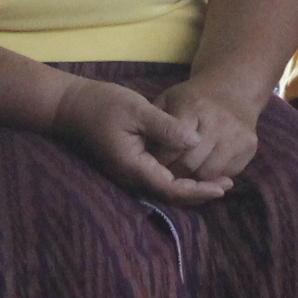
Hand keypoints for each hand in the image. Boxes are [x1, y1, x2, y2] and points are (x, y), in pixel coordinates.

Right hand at [52, 73, 228, 204]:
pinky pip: (158, 177)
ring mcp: (129, 172)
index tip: (221, 187)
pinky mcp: (130, 164)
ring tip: (217, 180)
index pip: (171, 188)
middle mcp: (132, 176)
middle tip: (227, 186)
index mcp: (134, 166)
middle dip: (199, 192)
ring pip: (164, 188)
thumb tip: (195, 141)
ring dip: (190, 186)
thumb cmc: (102, 104)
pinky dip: (178, 177)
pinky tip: (194, 168)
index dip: (198, 190)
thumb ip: (166, 127)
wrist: (69, 105)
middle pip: (170, 194)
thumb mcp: (136, 110)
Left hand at [154, 77, 265, 188]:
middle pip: (190, 164)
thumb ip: (156, 123)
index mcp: (194, 106)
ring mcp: (237, 135)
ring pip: (209, 173)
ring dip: (194, 178)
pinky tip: (204, 166)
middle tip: (166, 174)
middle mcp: (219, 121)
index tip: (152, 164)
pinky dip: (214, 175)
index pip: (172, 147)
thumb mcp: (169, 99)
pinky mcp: (250, 147)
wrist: (234, 88)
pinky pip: (227, 173)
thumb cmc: (193, 97)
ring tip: (184, 172)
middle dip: (175, 173)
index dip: (159, 161)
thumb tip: (146, 152)